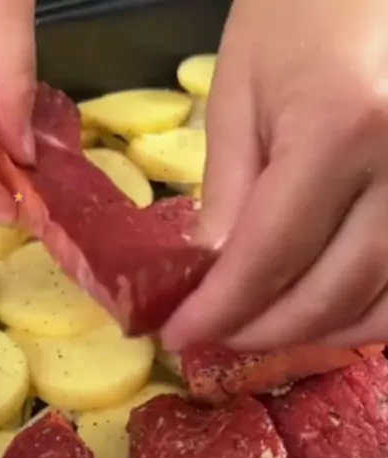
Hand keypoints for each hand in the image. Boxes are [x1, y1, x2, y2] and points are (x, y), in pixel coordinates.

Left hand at [163, 0, 387, 350]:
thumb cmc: (304, 8)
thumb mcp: (242, 91)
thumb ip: (227, 190)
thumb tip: (213, 275)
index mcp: (340, 131)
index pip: (268, 258)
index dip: (220, 310)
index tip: (179, 335)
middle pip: (327, 296)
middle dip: (260, 331)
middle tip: (216, 334)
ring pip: (378, 309)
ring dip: (314, 334)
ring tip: (264, 326)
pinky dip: (365, 316)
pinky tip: (327, 309)